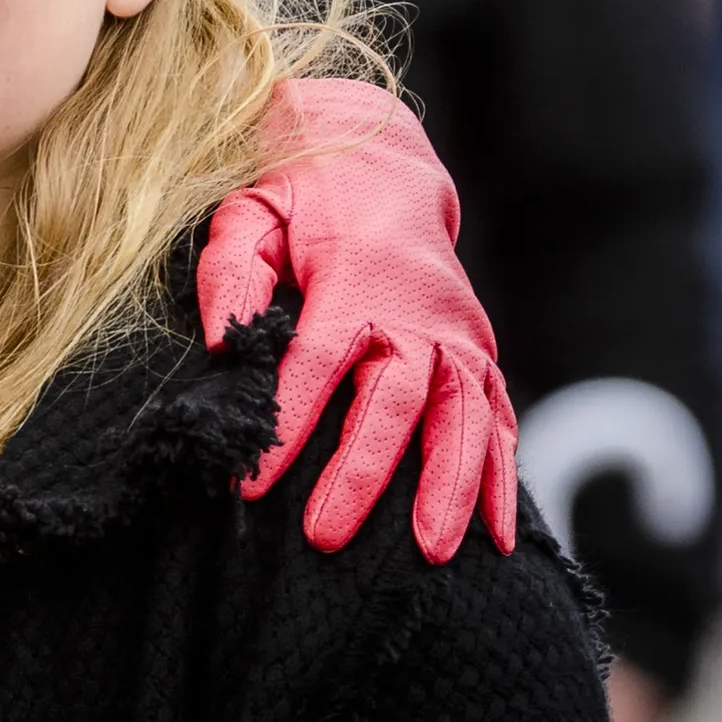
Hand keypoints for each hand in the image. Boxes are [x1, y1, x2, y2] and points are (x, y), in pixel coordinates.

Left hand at [194, 78, 518, 561]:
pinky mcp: (478, 351)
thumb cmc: (301, 199)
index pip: (317, 361)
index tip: (250, 483)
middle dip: (364, 474)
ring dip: (453, 488)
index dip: (289, 422)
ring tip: (435, 553)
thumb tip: (221, 342)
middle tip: (326, 537)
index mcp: (352, 279)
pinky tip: (497, 536)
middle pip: (395, 402)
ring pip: (464, 418)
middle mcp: (417, 312)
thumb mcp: (248, 213)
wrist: (382, 168)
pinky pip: (498, 420)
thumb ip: (229, 272)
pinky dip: (500, 478)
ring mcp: (457, 334)